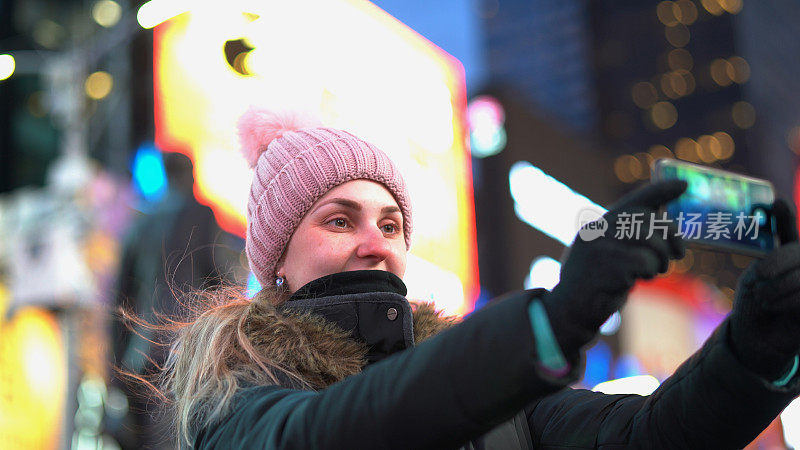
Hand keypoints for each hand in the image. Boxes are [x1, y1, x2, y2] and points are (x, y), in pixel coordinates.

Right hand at [542, 180, 686, 354]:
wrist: (570, 310)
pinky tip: (634, 281)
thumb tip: (666, 224)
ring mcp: (600, 248)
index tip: (684, 184)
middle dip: (670, 237)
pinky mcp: (606, 268)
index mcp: (599, 225)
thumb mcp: (606, 253)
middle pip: (649, 221)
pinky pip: (643, 262)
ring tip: (652, 271)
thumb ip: (626, 237)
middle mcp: (598, 231)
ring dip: (659, 259)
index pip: (635, 201)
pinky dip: (647, 272)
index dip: (661, 191)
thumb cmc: (595, 282)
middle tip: (675, 255)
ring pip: (649, 241)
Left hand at [730, 198, 799, 380]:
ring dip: (780, 286)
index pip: (789, 233)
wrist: (755, 338)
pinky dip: (789, 299)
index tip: (776, 203)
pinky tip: (773, 306)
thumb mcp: (756, 277)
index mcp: (789, 256)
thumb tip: (772, 225)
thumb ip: (769, 258)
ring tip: (763, 298)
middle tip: (760, 275)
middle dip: (779, 262)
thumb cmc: (753, 304)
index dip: (784, 218)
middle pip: (798, 252)